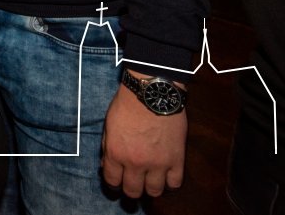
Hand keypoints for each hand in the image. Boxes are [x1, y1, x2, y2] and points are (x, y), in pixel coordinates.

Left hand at [101, 80, 186, 197]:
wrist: (152, 92)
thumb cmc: (128, 104)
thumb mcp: (109, 125)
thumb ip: (108, 147)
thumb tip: (107, 165)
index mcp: (116, 153)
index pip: (112, 181)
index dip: (114, 183)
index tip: (118, 181)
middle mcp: (135, 163)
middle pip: (133, 191)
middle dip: (131, 190)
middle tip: (134, 184)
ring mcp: (158, 163)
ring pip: (154, 192)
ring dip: (151, 188)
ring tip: (150, 180)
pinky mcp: (176, 159)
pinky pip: (175, 183)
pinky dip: (170, 183)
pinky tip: (166, 176)